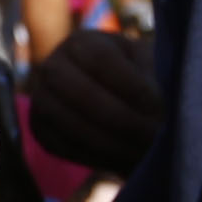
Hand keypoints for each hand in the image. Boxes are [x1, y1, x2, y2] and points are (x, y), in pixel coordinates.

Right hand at [28, 31, 158, 173]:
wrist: (118, 102)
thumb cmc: (141, 77)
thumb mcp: (151, 65)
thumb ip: (153, 74)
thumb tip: (154, 101)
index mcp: (82, 42)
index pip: (100, 59)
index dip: (131, 85)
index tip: (160, 107)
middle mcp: (53, 66)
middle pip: (78, 91)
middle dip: (118, 118)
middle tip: (152, 136)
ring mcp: (41, 98)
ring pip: (65, 121)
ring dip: (106, 141)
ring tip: (140, 152)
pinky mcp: (41, 129)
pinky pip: (60, 145)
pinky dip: (91, 156)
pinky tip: (120, 159)